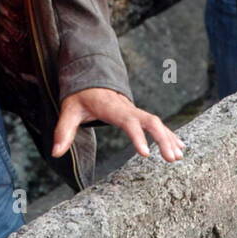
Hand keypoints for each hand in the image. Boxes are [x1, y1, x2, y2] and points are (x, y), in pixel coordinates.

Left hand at [51, 87, 184, 162]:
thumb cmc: (80, 96)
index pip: (128, 121)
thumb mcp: (68, 110)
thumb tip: (55, 153)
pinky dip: (170, 135)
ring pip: (157, 123)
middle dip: (163, 138)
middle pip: (150, 121)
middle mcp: (128, 108)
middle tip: (171, 159)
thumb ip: (63, 131)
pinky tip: (180, 148)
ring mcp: (135, 111)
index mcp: (112, 108)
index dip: (138, 136)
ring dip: (169, 139)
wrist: (91, 79)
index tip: (146, 154)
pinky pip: (157, 125)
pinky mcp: (138, 116)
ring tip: (178, 158)